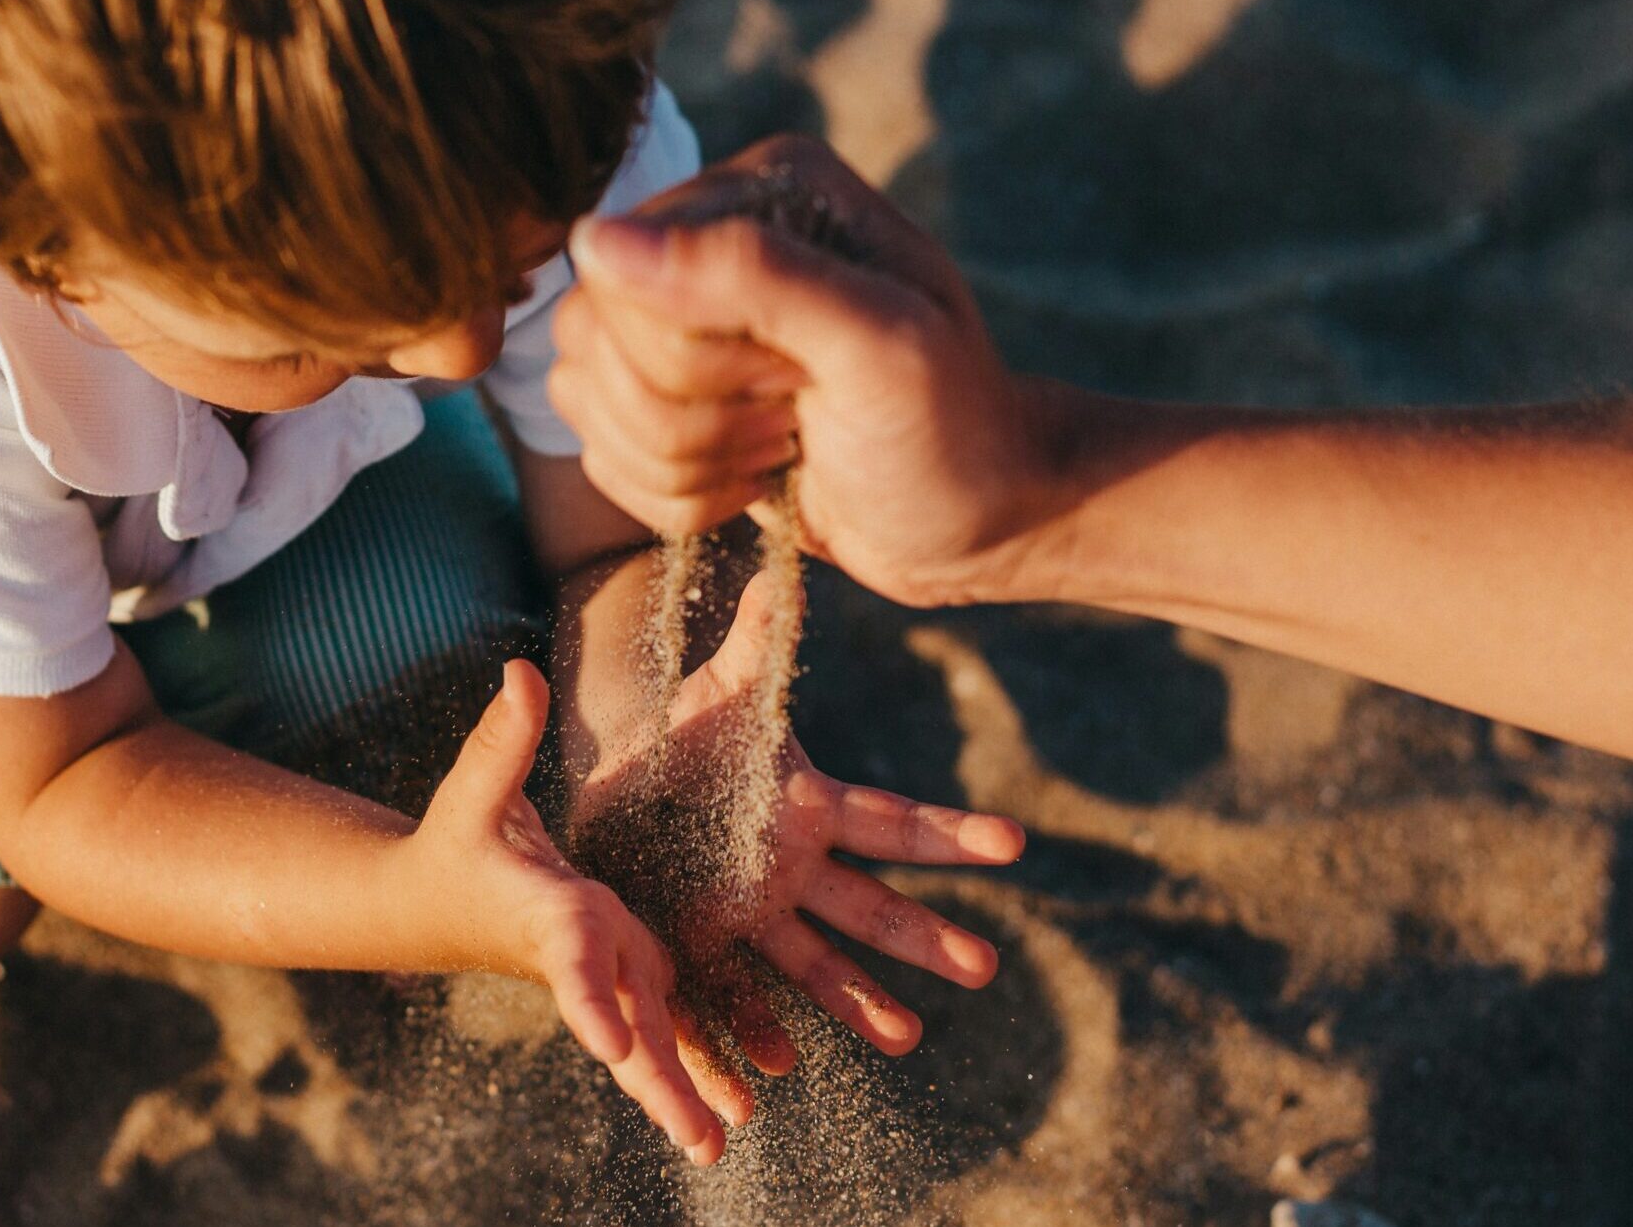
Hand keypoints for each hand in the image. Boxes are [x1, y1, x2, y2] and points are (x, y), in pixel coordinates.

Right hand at [400, 659, 748, 1163]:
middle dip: (661, 1081)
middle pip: (625, 1026)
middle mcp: (584, 954)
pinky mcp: (623, 972)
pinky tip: (735, 1107)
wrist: (433, 902)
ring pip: (651, 1040)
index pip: (573, 962)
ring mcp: (605, 971)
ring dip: (686, 1089)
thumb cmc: (456, 840)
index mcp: (550, 914)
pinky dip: (693, 1067)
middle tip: (703, 1141)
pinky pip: (662, 1028)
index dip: (593, 1000)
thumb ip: (502, 737)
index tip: (615, 1045)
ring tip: (723, 1141)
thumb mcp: (477, 787)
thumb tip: (518, 672)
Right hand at [549, 134, 1078, 607]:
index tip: (796, 378)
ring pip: (582, 396)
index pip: (624, 272)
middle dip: (691, 414)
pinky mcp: (662, 398)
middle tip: (792, 416)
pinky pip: (597, 452)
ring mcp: (675, 319)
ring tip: (778, 446)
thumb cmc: (950, 429)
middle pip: (592, 336)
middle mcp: (705, 237)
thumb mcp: (878, 344)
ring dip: (682, 461)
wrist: (979, 521)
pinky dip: (674, 495)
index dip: (694, 354)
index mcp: (760, 188)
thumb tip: (598, 240)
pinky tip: (754, 479)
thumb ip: (751, 273)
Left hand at [572, 573, 1025, 1065]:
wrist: (617, 788)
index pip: (892, 822)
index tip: (1015, 844)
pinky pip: (732, 995)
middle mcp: (792, 872)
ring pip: (812, 964)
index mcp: (808, 811)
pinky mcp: (697, 945)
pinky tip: (776, 1067)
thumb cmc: (684, 737)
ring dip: (858, 1002)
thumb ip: (759, 641)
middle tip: (985, 967)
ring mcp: (749, 915)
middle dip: (924, 938)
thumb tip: (786, 566)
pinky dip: (753, 1031)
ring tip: (906, 1038)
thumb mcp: (719, 691)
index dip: (952, 833)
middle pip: (869, 908)